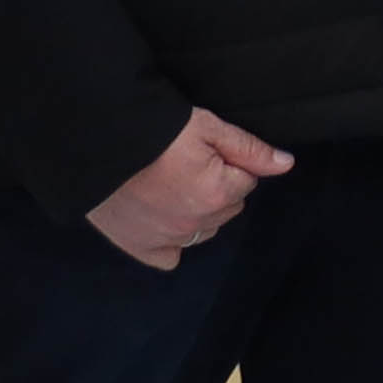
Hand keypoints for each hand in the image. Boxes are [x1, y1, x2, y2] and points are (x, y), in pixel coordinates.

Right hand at [88, 106, 293, 271]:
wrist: (95, 139)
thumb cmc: (153, 128)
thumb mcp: (206, 126)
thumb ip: (249, 149)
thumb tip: (286, 164)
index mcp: (217, 193)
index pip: (245, 180)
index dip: (228, 162)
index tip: (202, 150)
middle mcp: (195, 224)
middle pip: (226, 207)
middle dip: (216, 187)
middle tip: (184, 165)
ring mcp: (167, 239)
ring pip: (203, 230)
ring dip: (196, 212)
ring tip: (168, 184)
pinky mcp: (139, 246)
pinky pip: (170, 255)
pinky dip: (170, 240)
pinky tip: (161, 217)